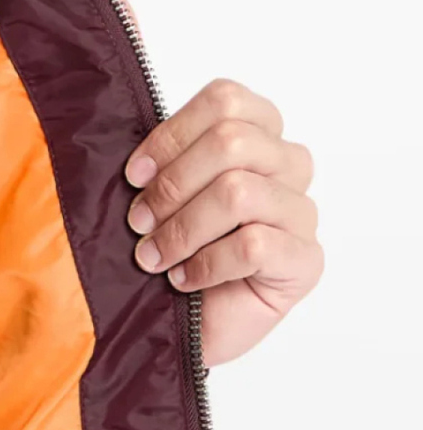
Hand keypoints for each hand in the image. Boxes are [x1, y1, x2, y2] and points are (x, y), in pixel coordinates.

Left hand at [123, 78, 322, 367]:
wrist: (179, 329)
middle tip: (138, 223)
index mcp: (256, 135)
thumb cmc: (167, 255)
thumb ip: (157, 163)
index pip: (226, 100)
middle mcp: (287, 167)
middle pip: (232, 141)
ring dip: (182, 228)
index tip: (133, 176)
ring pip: (239, 192)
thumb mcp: (154, 199)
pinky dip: (205, 263)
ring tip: (153, 257)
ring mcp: (300, 213)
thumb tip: (124, 142)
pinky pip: (254, 245)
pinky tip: (183, 280)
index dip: (172, 135)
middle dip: (172, 185)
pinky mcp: (306, 261)